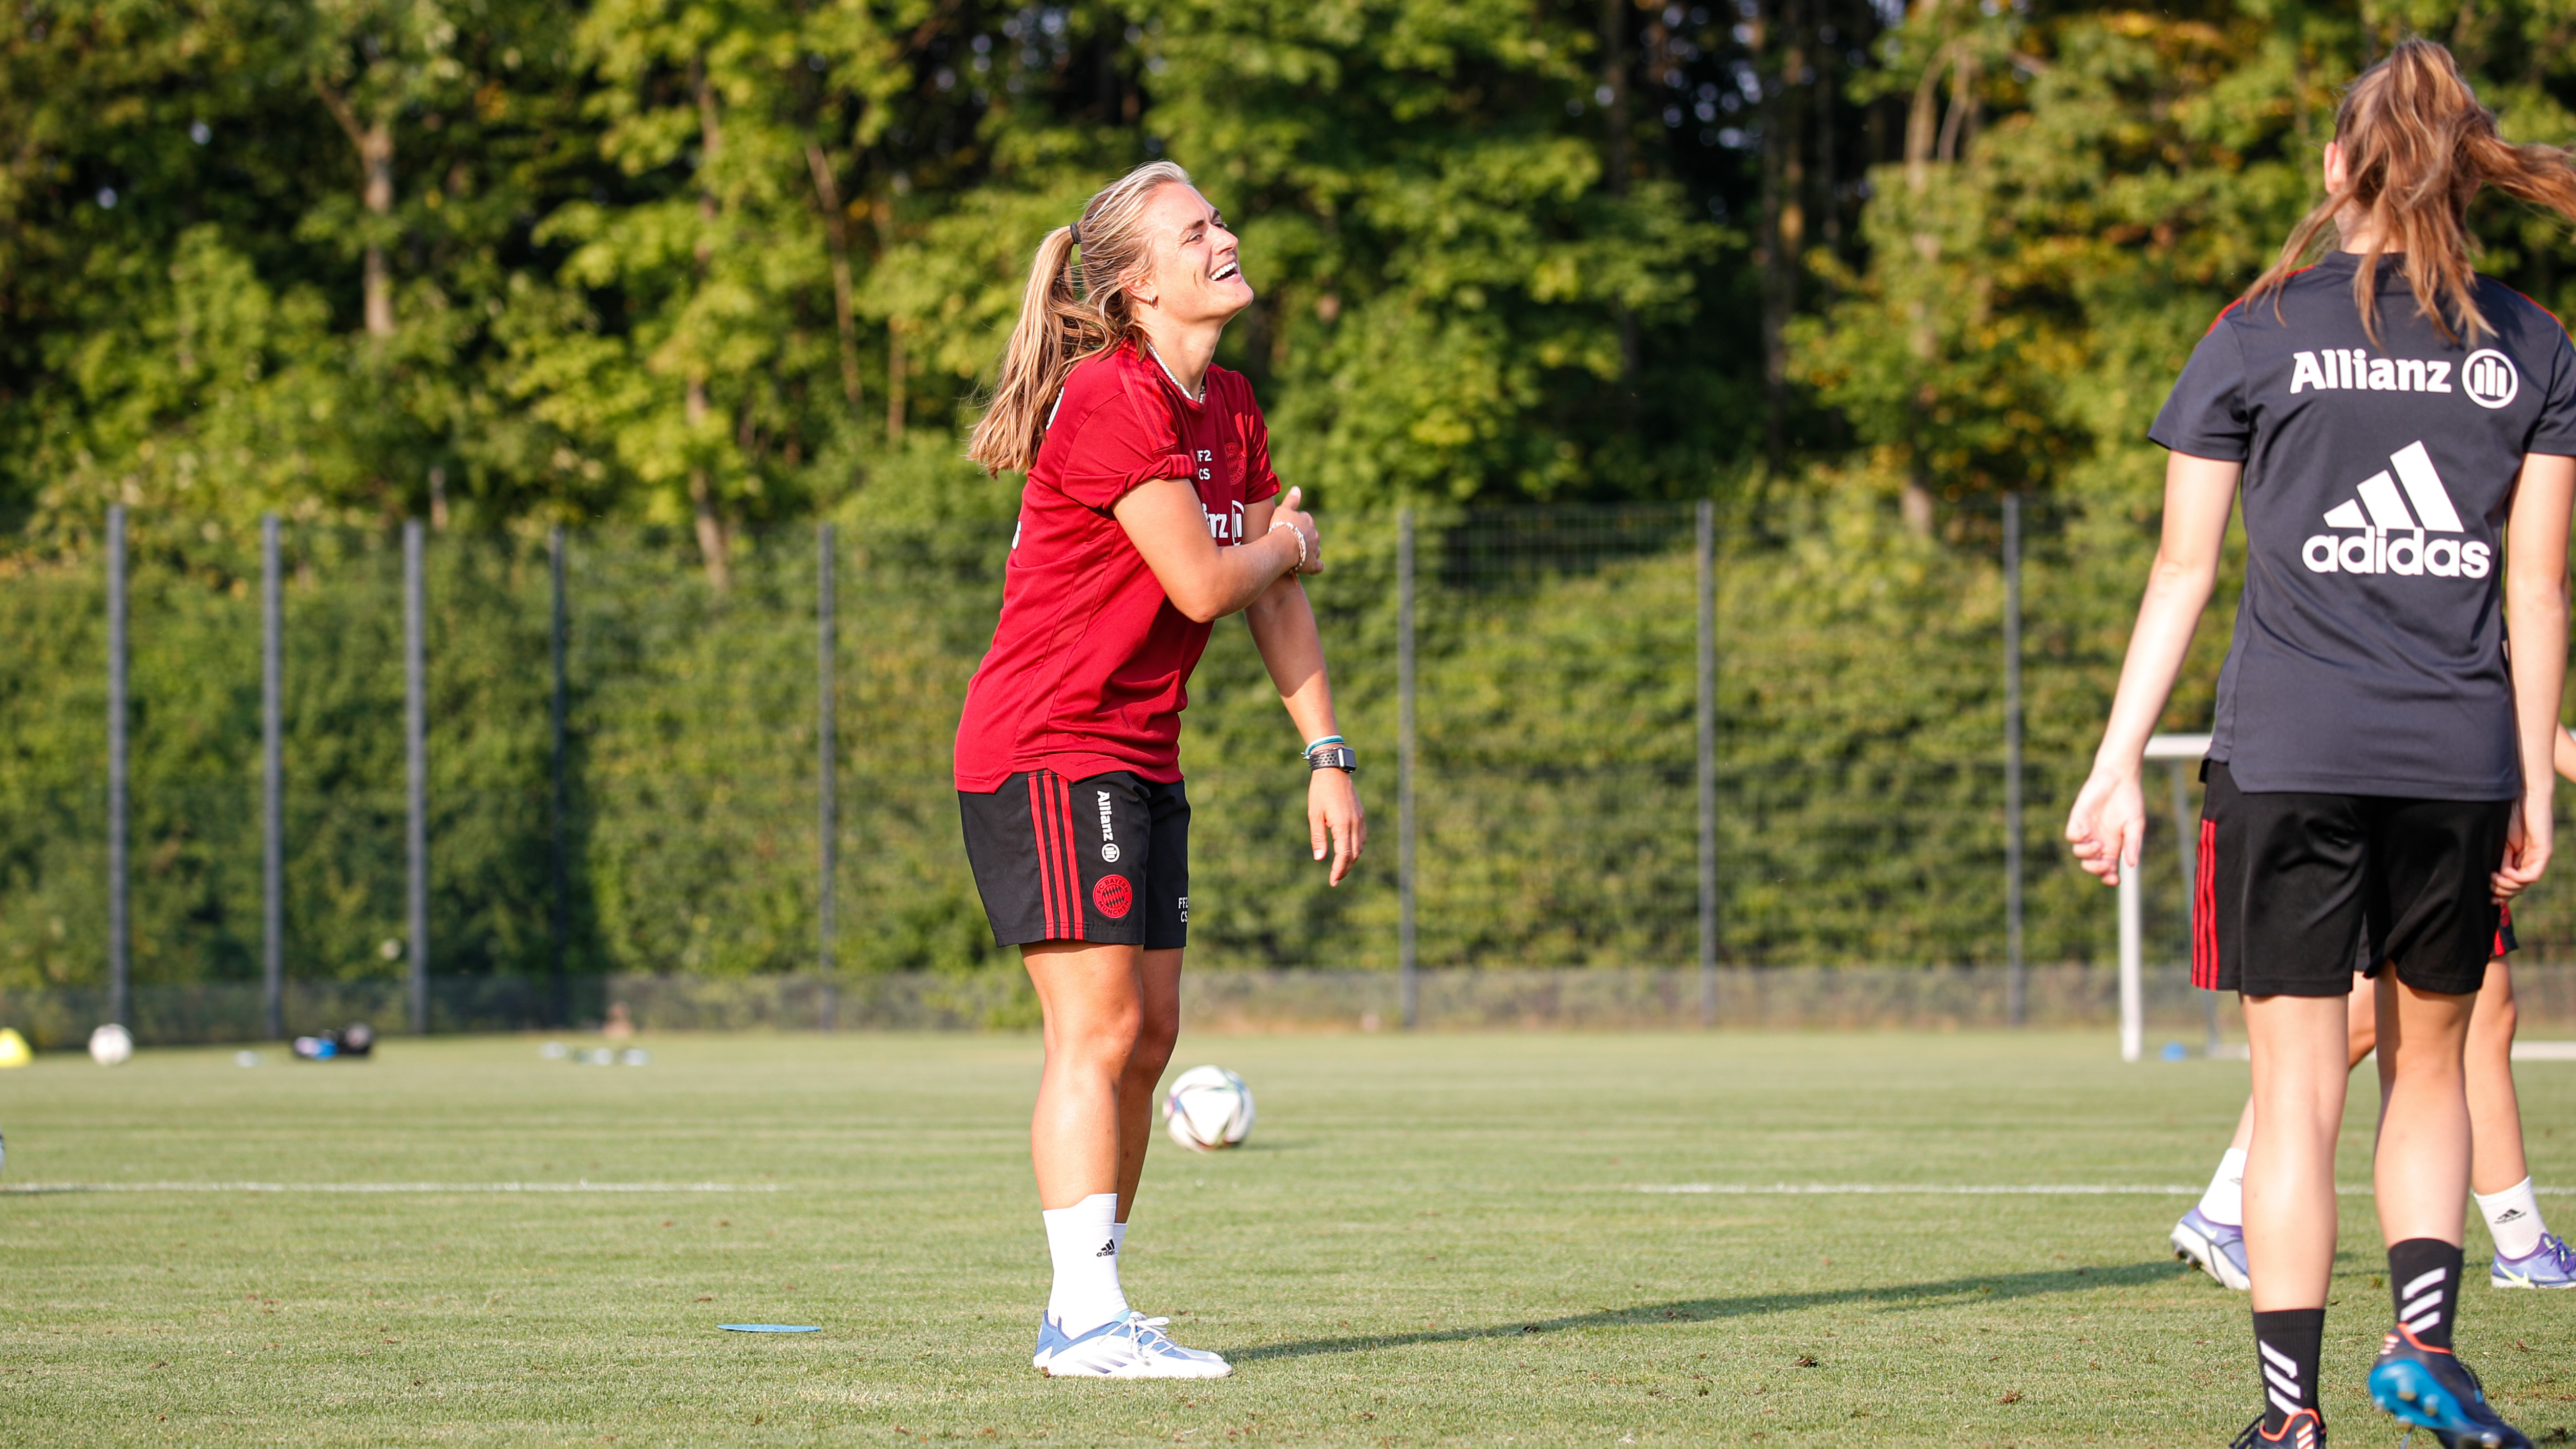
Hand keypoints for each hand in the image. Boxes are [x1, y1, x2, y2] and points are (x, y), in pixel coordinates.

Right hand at [1273, 486, 1321, 574]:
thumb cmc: (1280, 526)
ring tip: (1298, 554)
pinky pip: (1318, 566)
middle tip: (1291, 542)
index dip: (1297, 524)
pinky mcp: (1313, 564)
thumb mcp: (1284, 509)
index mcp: (1308, 521)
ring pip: (1315, 549)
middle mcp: (1314, 534)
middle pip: (1311, 535)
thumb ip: (1292, 499)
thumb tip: (1297, 488)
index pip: (1305, 520)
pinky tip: (1311, 567)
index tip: (1288, 528)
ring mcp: (1314, 550)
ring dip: (1309, 551)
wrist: (1282, 546)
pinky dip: (1315, 566)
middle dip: (1304, 538)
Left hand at [1308, 764, 1364, 884]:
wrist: (1333, 769)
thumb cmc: (1320, 791)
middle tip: (1335, 879)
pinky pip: (1362, 837)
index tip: (1333, 881)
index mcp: (1342, 824)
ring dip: (1352, 860)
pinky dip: (1356, 848)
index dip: (1339, 870)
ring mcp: (1360, 819)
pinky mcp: (1361, 815)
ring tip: (1341, 868)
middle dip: (1345, 869)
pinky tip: (1348, 851)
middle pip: (1354, 854)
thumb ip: (1318, 837)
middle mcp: (1355, 823)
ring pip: (1360, 847)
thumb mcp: (1314, 814)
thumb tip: (1320, 859)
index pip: (1344, 855)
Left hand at [2064, 767, 2144, 886]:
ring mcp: (2087, 831)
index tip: (2113, 880)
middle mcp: (2098, 841)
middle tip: (2104, 864)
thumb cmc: (2130, 801)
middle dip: (2096, 869)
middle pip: (2091, 864)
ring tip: (2098, 844)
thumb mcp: (2135, 825)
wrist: (2119, 778)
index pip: (2107, 868)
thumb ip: (2132, 844)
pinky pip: (2071, 835)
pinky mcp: (2077, 819)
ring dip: (2087, 853)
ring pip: (2079, 852)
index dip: (2108, 877)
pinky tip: (2086, 834)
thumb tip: (2131, 864)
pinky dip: (2077, 838)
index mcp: (2114, 846)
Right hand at [2494, 790, 2551, 901]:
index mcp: (2518, 858)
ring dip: (2507, 886)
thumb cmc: (2507, 814)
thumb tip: (2489, 880)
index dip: (2500, 892)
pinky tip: (2504, 872)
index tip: (2487, 895)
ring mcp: (2537, 857)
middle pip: (2518, 888)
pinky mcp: (2543, 853)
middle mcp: (2529, 860)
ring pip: (2524, 885)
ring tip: (2493, 877)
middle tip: (2489, 889)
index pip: (2512, 883)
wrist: (2523, 796)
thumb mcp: (2498, 844)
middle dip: (2502, 892)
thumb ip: (2498, 861)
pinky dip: (2517, 878)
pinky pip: (2532, 875)